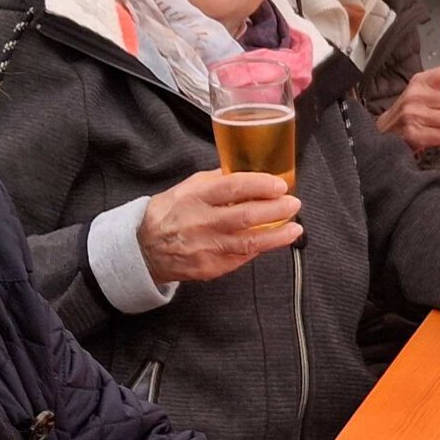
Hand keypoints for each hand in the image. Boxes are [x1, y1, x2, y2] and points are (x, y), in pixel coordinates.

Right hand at [140, 170, 302, 283]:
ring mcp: (206, 248)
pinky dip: (259, 248)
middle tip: (293, 203)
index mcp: (194, 197)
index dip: (260, 185)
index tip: (280, 184)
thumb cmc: (169, 214)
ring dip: (277, 235)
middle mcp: (201, 223)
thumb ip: (216, 181)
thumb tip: (247, 171)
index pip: (232, 187)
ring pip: (249, 242)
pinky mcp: (210, 268)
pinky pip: (241, 257)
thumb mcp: (186, 188)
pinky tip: (273, 241)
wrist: (144, 249)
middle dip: (276, 209)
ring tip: (295, 228)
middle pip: (245, 216)